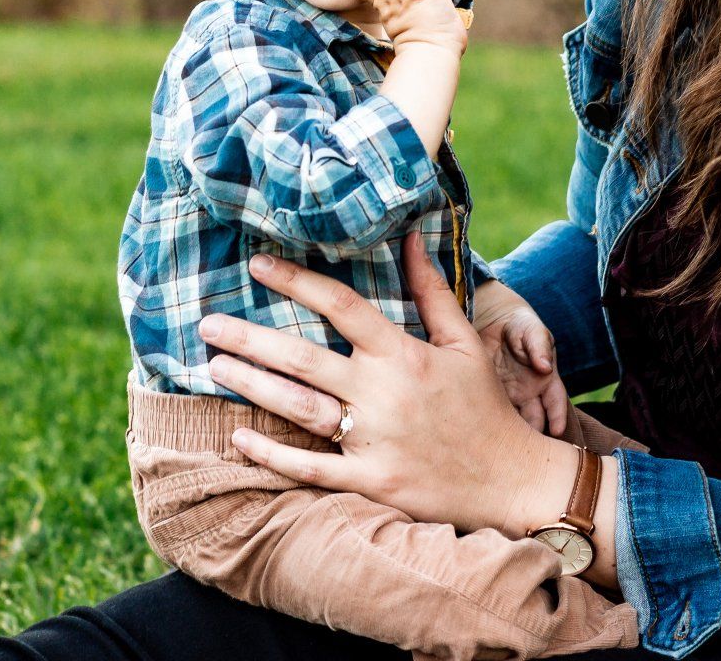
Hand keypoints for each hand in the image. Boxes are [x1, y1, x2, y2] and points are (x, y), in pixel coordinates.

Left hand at [198, 233, 576, 538]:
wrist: (513, 481)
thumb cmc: (485, 408)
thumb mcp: (464, 344)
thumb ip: (431, 292)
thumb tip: (411, 237)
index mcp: (404, 355)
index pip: (342, 306)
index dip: (297, 281)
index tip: (258, 265)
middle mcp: (384, 394)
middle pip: (304, 358)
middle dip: (250, 338)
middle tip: (207, 322)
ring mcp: (375, 441)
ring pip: (300, 408)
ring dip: (253, 386)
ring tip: (214, 367)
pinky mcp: (372, 483)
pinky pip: (312, 468)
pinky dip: (273, 455)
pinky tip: (239, 438)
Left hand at [472, 280, 568, 435]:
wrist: (491, 321)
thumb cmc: (518, 326)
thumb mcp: (531, 330)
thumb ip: (539, 345)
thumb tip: (545, 366)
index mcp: (544, 381)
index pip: (555, 404)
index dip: (558, 419)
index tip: (557, 432)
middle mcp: (527, 395)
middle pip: (534, 421)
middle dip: (532, 437)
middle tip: (527, 451)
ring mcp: (507, 398)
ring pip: (510, 423)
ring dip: (508, 436)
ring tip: (504, 450)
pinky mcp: (485, 397)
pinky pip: (487, 414)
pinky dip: (485, 426)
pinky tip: (480, 436)